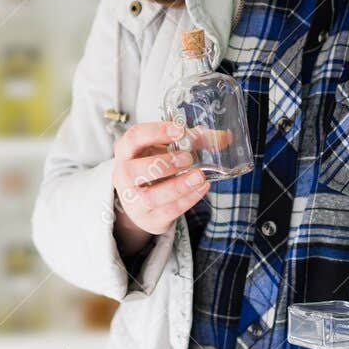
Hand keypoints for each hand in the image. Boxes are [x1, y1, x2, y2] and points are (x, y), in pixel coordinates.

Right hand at [111, 120, 209, 254]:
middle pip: (134, 170)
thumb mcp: (167, 149)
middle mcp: (123, 176)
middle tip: (188, 158)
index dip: (156, 132)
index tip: (179, 130)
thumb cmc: (155, 167)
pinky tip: (201, 189)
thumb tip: (225, 137)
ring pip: (151, 196)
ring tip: (199, 176)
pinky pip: (167, 211)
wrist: (143, 201)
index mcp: (126, 151)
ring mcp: (133, 200)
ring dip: (178, 186)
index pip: (134, 137)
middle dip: (163, 163)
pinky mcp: (148, 218)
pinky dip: (187, 200)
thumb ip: (195, 141)